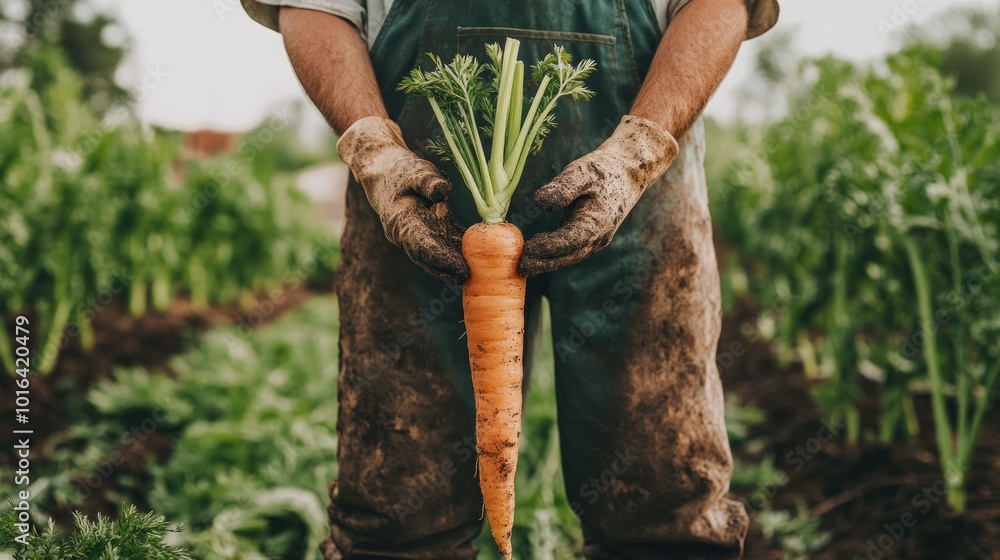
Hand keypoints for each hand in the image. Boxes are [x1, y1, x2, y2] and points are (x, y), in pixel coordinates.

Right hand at [338, 116, 469, 283]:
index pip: (422, 245)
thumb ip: (427, 180)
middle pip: (426, 258)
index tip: (460, 267)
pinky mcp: (421, 231)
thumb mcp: (414, 169)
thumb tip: (443, 191)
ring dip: (450, 266)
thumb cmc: (399, 168)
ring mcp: (411, 236)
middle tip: (471, 277)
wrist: (380, 170)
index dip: (441, 258)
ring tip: (474, 274)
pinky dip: (452, 252)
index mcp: (401, 221)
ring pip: (430, 256)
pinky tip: (472, 257)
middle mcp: (404, 234)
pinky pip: (437, 246)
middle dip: (447, 269)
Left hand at [518, 115, 679, 276]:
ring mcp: (597, 240)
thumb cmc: (602, 170)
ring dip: (548, 262)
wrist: (627, 174)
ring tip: (523, 265)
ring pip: (571, 257)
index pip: (571, 240)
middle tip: (520, 267)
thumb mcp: (582, 172)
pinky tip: (536, 254)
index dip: (549, 246)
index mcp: (597, 221)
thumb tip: (538, 201)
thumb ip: (562, 188)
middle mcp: (599, 237)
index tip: (528, 249)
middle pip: (569, 255)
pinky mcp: (592, 238)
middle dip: (544, 263)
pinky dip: (555, 255)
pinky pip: (572, 251)